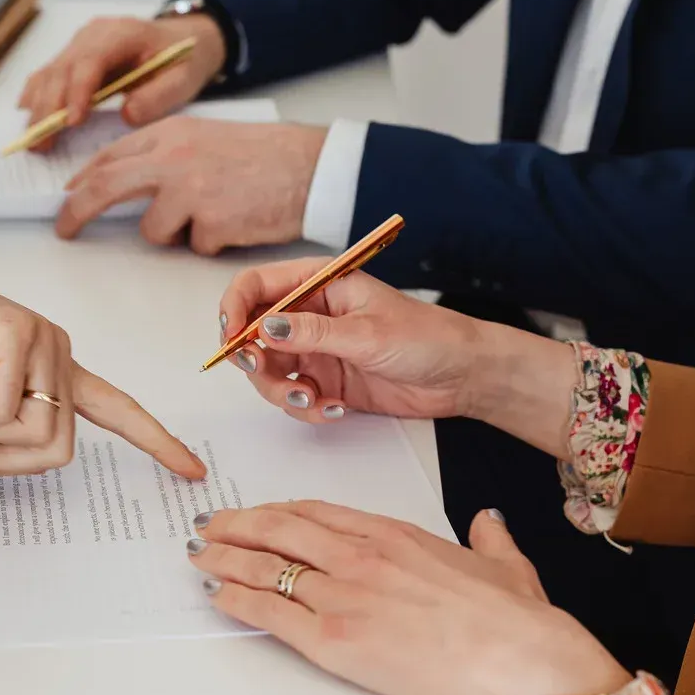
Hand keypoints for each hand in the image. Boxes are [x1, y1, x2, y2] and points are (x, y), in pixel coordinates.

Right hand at [0, 249, 205, 479]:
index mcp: (53, 369)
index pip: (118, 410)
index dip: (155, 442)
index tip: (192, 470)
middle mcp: (57, 353)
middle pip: (58, 448)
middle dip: (2, 463)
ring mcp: (42, 341)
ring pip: (35, 434)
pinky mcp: (17, 335)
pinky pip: (1, 411)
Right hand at [19, 15, 226, 150]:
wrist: (181, 41)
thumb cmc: (182, 60)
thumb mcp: (183, 79)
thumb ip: (158, 96)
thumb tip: (126, 116)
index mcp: (122, 33)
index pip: (90, 60)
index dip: (77, 91)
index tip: (72, 122)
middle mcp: (93, 35)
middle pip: (61, 69)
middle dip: (49, 108)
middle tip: (43, 144)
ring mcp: (78, 45)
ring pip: (48, 74)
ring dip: (38, 109)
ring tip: (35, 142)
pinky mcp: (72, 59)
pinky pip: (47, 77)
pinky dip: (36, 100)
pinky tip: (31, 123)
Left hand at [55, 117, 325, 252]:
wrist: (311, 167)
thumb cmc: (264, 155)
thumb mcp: (205, 139)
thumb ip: (164, 155)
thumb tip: (124, 183)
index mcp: (170, 133)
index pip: (109, 156)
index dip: (82, 180)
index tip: (68, 196)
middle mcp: (173, 159)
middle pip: (105, 187)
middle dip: (76, 210)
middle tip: (65, 229)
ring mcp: (190, 191)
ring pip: (153, 230)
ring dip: (176, 233)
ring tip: (215, 214)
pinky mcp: (211, 223)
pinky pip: (194, 246)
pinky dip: (212, 242)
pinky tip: (237, 221)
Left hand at [189, 502, 630, 694]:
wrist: (519, 656)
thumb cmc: (513, 618)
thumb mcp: (504, 562)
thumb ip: (487, 538)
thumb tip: (486, 523)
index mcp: (393, 533)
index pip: (317, 511)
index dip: (278, 510)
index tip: (258, 512)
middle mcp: (360, 556)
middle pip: (279, 529)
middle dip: (237, 525)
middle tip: (211, 525)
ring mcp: (344, 595)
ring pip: (266, 565)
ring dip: (224, 558)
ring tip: (200, 555)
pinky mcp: (336, 640)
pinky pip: (270, 612)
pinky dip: (237, 599)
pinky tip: (217, 594)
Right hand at [216, 258, 579, 456]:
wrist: (463, 376)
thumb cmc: (428, 337)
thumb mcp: (367, 333)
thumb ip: (313, 334)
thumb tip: (265, 328)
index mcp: (319, 284)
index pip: (256, 286)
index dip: (234, 308)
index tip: (231, 337)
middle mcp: (310, 316)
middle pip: (253, 333)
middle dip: (252, 359)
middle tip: (265, 373)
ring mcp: (316, 350)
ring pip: (269, 371)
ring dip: (281, 391)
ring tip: (312, 401)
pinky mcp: (326, 382)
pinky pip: (294, 397)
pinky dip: (305, 408)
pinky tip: (335, 410)